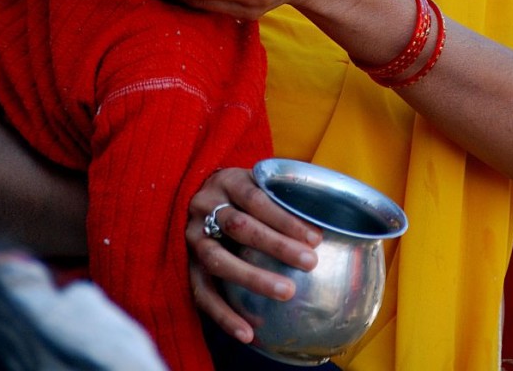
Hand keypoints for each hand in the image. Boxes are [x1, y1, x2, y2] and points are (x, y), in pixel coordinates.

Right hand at [186, 168, 321, 342]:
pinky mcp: (185, 265)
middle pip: (240, 227)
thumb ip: (281, 191)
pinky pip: (202, 293)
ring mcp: (192, 237)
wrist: (196, 193)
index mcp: (227, 182)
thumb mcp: (256, 180)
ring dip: (253, 279)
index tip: (315, 238)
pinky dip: (223, 315)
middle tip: (309, 262)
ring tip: (287, 293)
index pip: (257, 199)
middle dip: (277, 245)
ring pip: (219, 261)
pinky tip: (248, 333)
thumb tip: (327, 209)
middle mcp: (205, 207)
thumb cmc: (239, 192)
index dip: (285, 219)